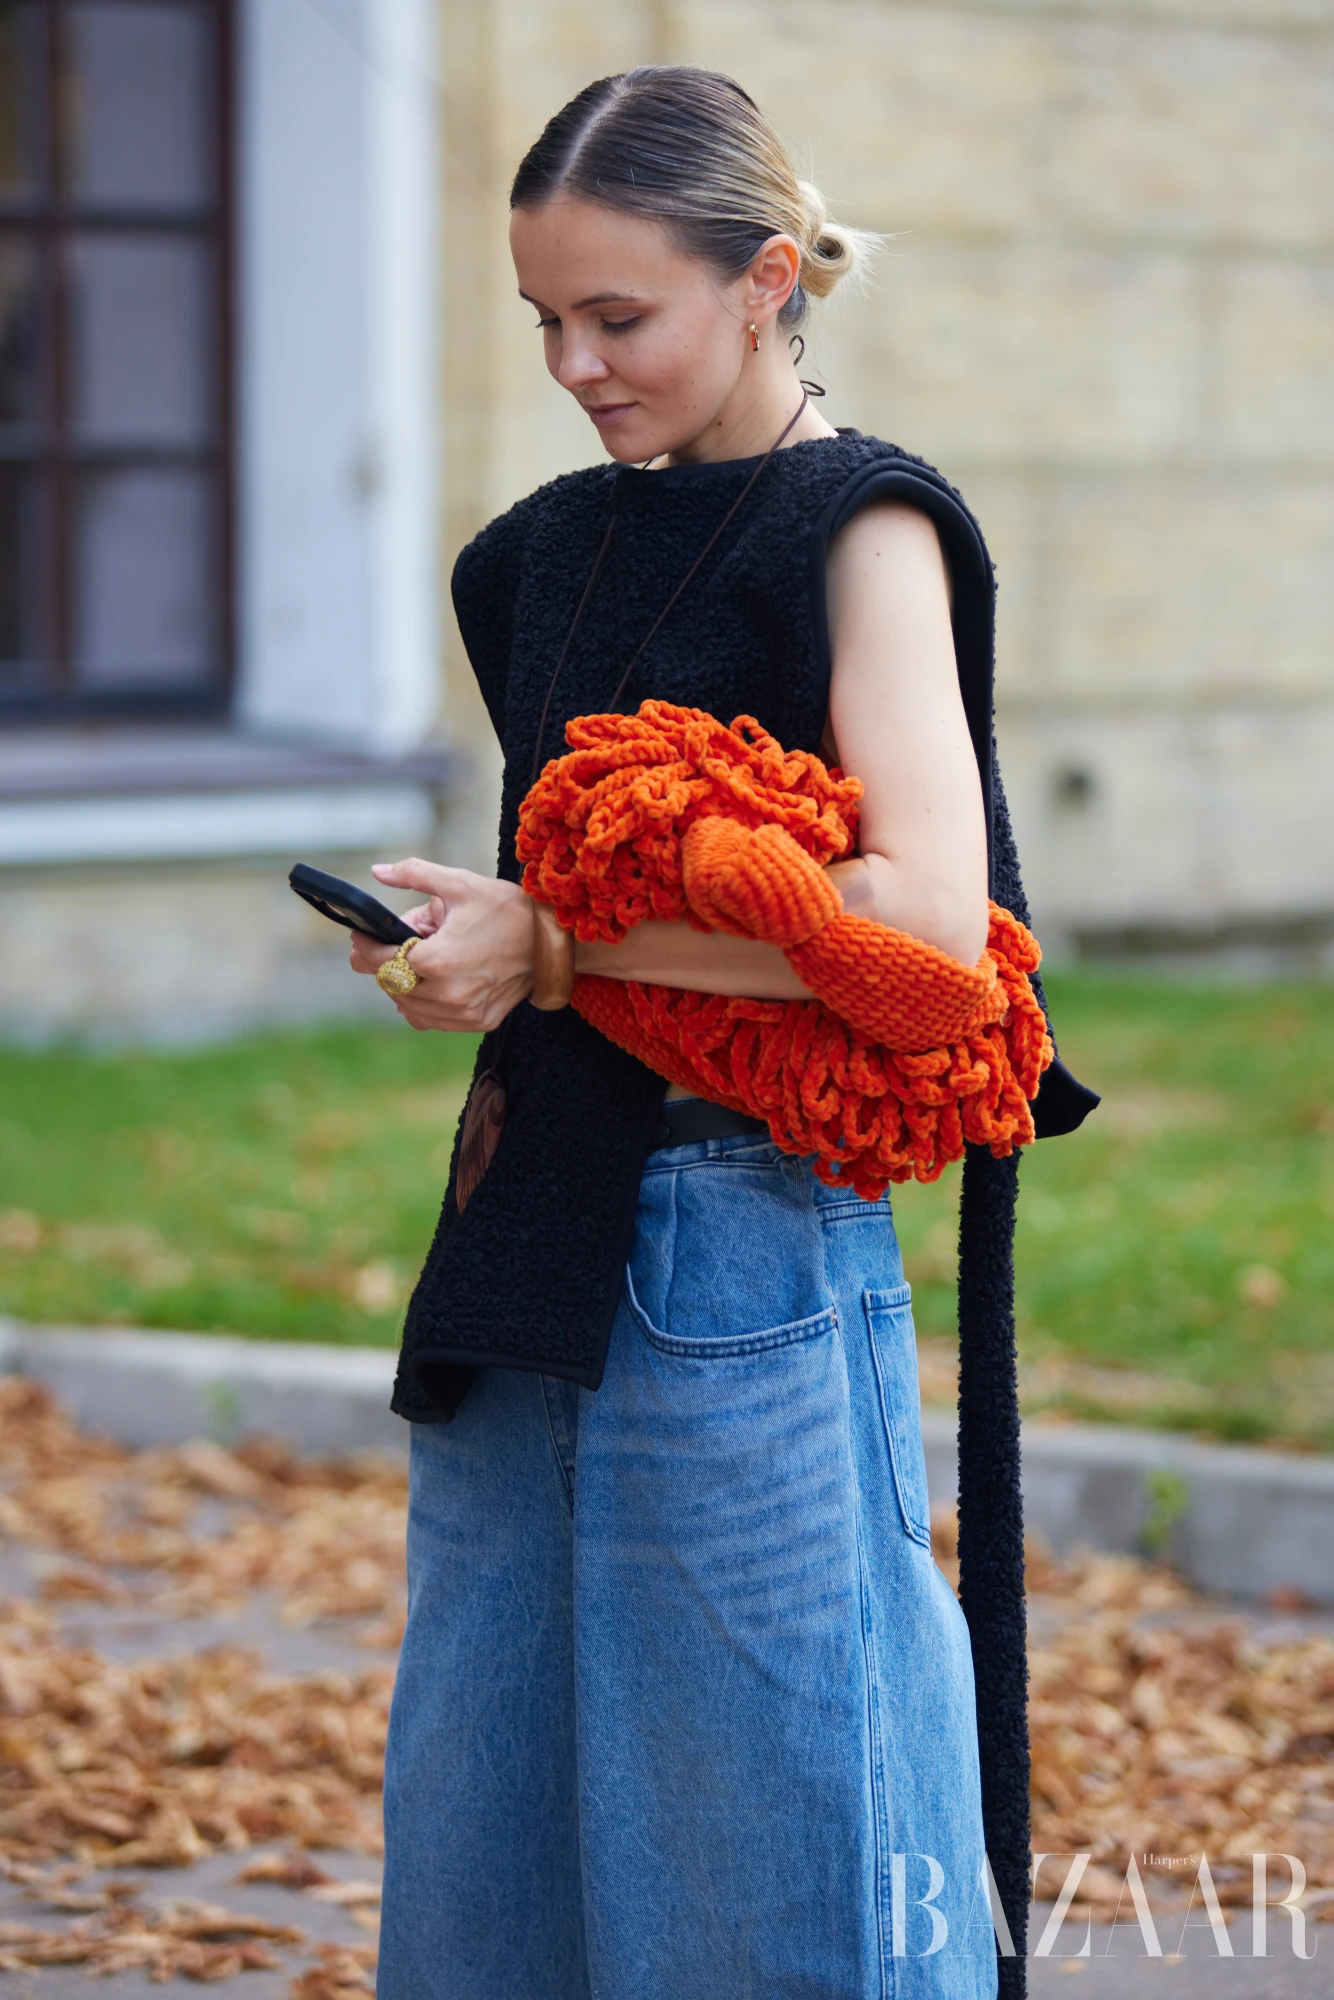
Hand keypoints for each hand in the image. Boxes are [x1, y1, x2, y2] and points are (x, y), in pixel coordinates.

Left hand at [348, 860, 534, 1031]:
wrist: (552, 941)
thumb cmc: (506, 909)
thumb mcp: (459, 883)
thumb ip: (414, 874)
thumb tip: (378, 872)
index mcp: (437, 959)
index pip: (381, 960)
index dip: (366, 947)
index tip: (362, 937)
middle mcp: (447, 993)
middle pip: (391, 983)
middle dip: (388, 962)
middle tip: (399, 942)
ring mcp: (463, 1012)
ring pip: (408, 1006)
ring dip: (404, 984)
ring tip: (420, 961)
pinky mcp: (478, 1022)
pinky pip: (431, 1021)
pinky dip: (423, 1005)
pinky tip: (433, 983)